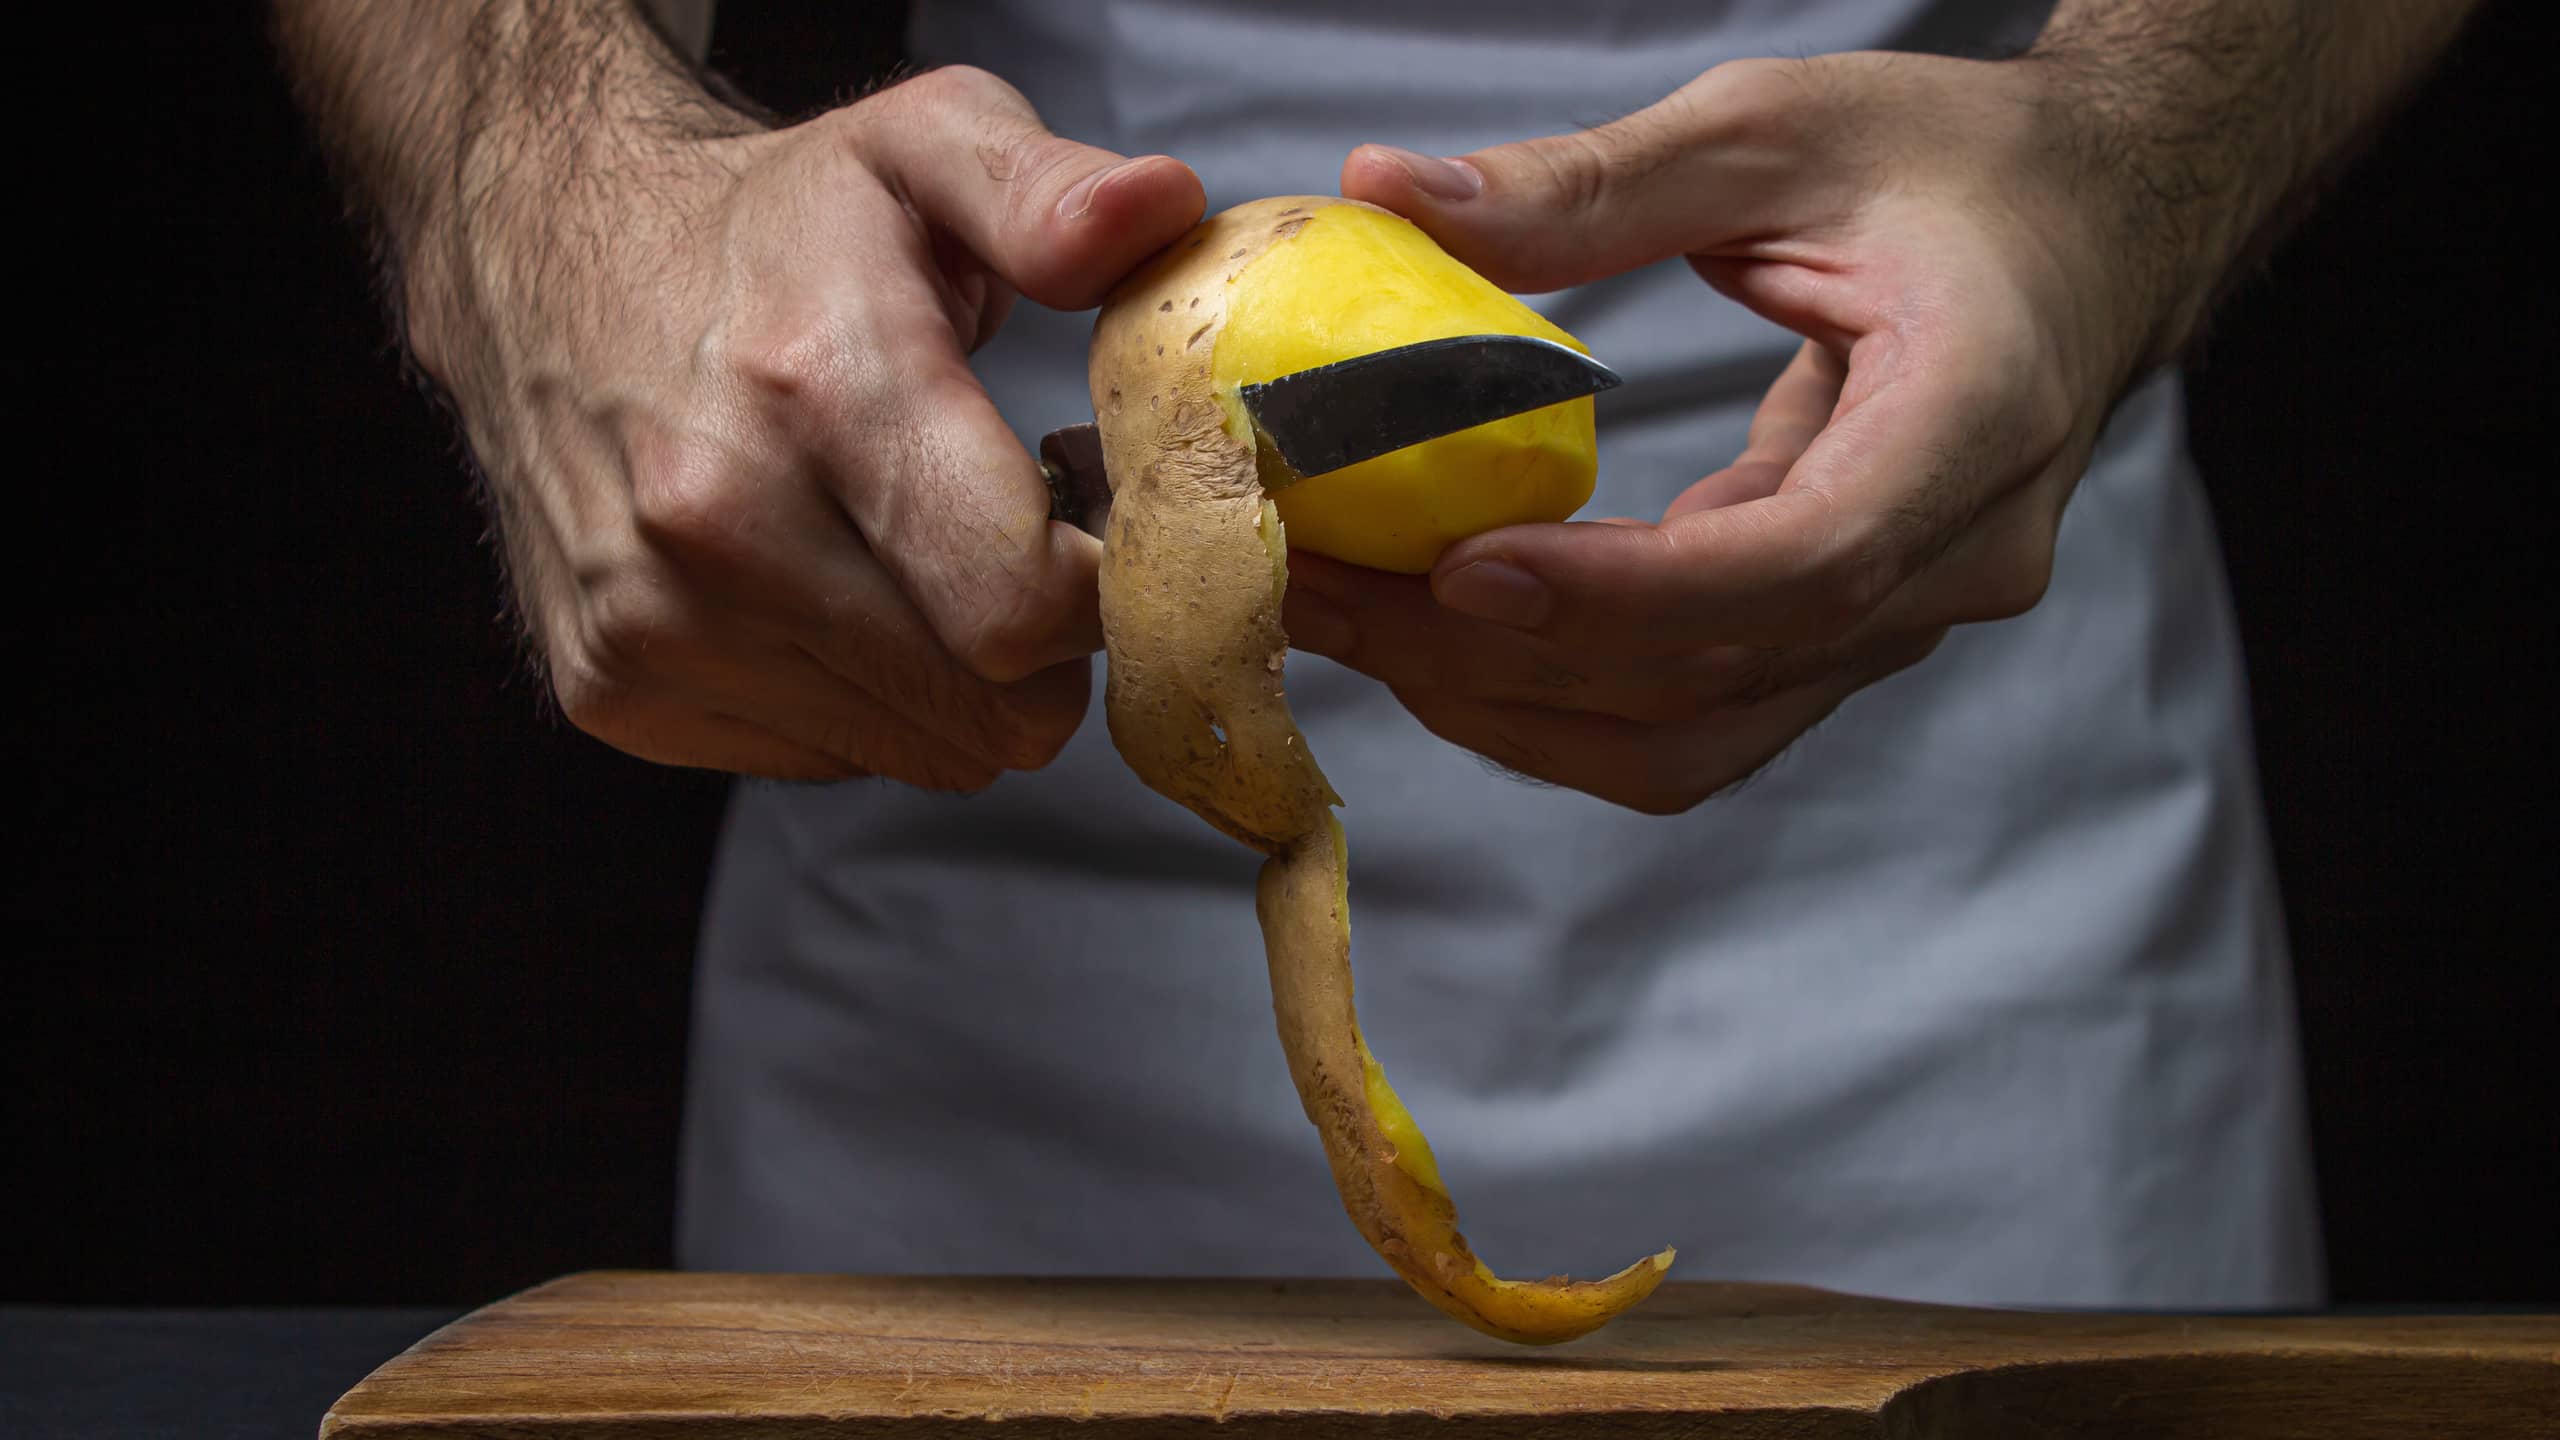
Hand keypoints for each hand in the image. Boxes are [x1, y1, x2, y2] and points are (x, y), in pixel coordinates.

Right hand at [413, 65, 1203, 782]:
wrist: (540, 250)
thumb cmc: (768, 219)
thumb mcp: (925, 144)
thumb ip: (1048, 192)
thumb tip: (1157, 210)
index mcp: (814, 391)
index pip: (1023, 608)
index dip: (1105, 587)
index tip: (1101, 524)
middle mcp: (716, 527)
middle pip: (991, 708)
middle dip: (1048, 643)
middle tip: (1024, 537)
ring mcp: (651, 623)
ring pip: (926, 753)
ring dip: (961, 678)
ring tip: (920, 548)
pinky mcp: (615, 687)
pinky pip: (834, 758)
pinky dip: (867, 698)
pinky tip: (833, 586)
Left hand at [1291, 54, 2172, 812]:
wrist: (2088, 228)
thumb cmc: (1953, 162)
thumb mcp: (1774, 129)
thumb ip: (1589, 183)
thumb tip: (1388, 192)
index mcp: (1975, 417)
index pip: (1803, 562)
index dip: (1623, 594)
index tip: (1461, 571)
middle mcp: (1955, 558)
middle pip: (1716, 676)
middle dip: (1503, 658)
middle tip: (1324, 588)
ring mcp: (1905, 619)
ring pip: (1693, 737)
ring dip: (1510, 704)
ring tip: (1355, 622)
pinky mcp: (1843, 637)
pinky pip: (1693, 716)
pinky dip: (1558, 698)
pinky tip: (1444, 633)